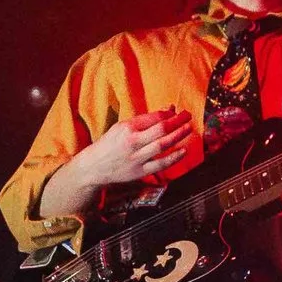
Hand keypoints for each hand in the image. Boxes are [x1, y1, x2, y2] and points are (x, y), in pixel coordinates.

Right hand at [76, 107, 201, 188]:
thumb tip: (168, 109)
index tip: (178, 111)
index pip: (153, 118)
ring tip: (188, 128)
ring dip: (178, 136)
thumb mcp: (121, 127)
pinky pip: (160, 164)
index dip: (169, 113)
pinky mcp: (140, 172)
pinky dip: (173, 158)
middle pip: (160, 129)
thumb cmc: (109, 144)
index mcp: (127, 128)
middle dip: (177, 121)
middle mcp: (132, 142)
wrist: (93, 167)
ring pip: (162, 145)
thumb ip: (144, 120)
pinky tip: (183, 151)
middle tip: (187, 116)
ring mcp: (136, 158)